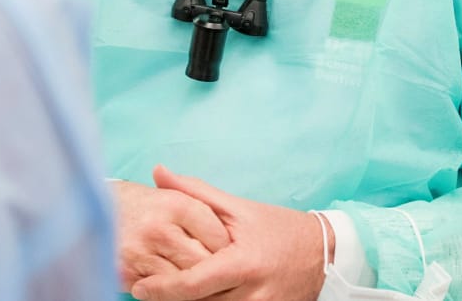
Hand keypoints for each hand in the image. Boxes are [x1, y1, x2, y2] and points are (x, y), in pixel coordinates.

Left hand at [129, 166, 326, 300]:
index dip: (163, 290)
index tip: (140, 288)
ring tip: (167, 293)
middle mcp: (250, 294)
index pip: (193, 285)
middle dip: (170, 300)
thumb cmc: (276, 227)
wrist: (322, 253)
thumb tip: (158, 173)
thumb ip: (195, 192)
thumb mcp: (238, 207)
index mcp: (242, 263)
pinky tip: (196, 298)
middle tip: (146, 289)